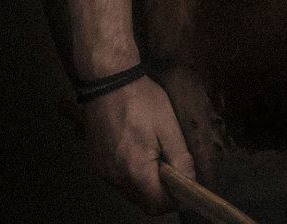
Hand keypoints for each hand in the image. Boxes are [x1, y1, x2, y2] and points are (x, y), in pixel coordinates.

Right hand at [82, 76, 194, 215]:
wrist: (107, 81)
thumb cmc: (141, 101)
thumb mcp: (169, 127)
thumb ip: (180, 159)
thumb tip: (190, 181)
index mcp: (135, 171)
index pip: (157, 205)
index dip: (174, 200)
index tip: (184, 185)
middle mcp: (115, 177)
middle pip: (142, 202)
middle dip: (160, 194)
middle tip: (173, 171)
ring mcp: (103, 170)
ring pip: (129, 191)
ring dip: (145, 184)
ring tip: (156, 157)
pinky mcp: (96, 162)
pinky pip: (117, 179)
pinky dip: (130, 174)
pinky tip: (138, 151)